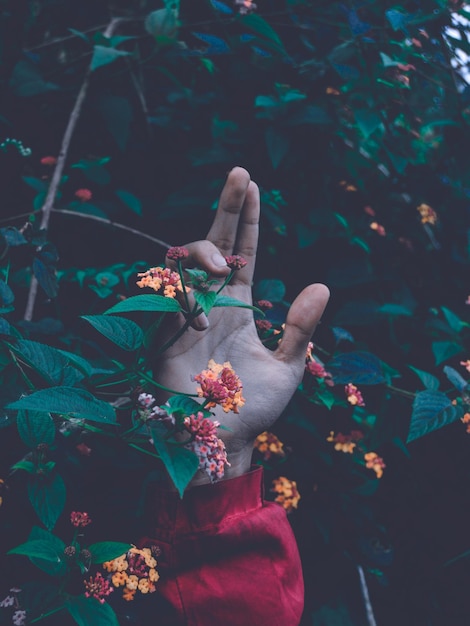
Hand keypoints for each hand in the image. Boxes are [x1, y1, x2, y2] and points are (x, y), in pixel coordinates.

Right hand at [157, 167, 328, 483]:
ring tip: (225, 272)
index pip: (243, 252)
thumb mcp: (289, 368)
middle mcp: (212, 302)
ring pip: (185, 261)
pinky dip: (184, 300)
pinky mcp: (162, 332)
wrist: (223, 441)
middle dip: (226, 206)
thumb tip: (323, 286)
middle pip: (214, 242)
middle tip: (241, 175)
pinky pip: (167, 298)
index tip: (252, 184)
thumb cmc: (254, 408)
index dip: (247, 219)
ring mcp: (185, 314)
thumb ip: (301, 329)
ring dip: (204, 255)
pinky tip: (201, 320)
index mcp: (240, 305)